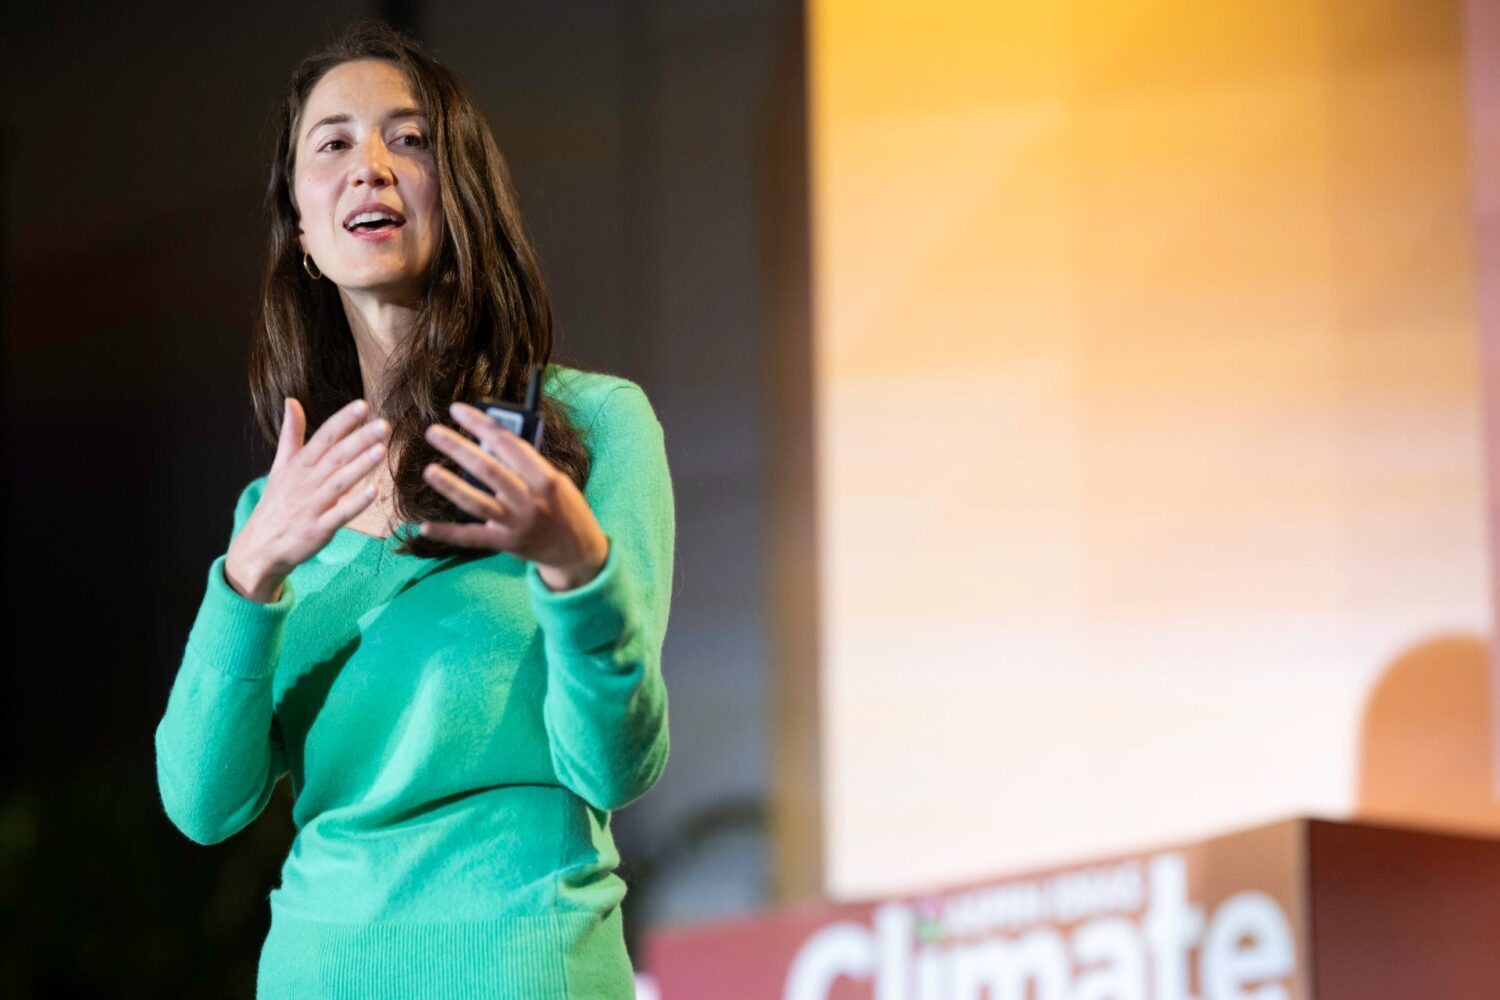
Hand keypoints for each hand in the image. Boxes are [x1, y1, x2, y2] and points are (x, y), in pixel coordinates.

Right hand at [224, 397, 389, 602]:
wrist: (259, 548)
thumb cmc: (276, 505)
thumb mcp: (280, 467)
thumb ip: (291, 435)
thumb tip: (291, 401)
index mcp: (298, 466)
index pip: (324, 437)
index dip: (343, 421)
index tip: (364, 405)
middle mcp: (305, 483)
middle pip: (335, 457)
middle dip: (359, 440)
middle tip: (383, 425)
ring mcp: (312, 506)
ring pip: (339, 482)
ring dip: (360, 466)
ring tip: (382, 449)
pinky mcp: (318, 529)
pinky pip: (339, 515)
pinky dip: (356, 504)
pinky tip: (375, 491)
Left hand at [420, 401, 609, 590]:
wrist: (577, 550)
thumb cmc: (565, 507)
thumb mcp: (556, 481)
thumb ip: (527, 465)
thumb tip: (489, 442)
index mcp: (546, 479)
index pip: (510, 445)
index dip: (482, 424)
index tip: (458, 410)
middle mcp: (530, 502)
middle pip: (488, 470)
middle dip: (458, 448)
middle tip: (434, 433)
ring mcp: (516, 524)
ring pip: (476, 503)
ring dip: (450, 486)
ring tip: (428, 470)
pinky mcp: (506, 543)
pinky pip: (472, 538)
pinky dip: (447, 533)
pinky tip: (424, 527)